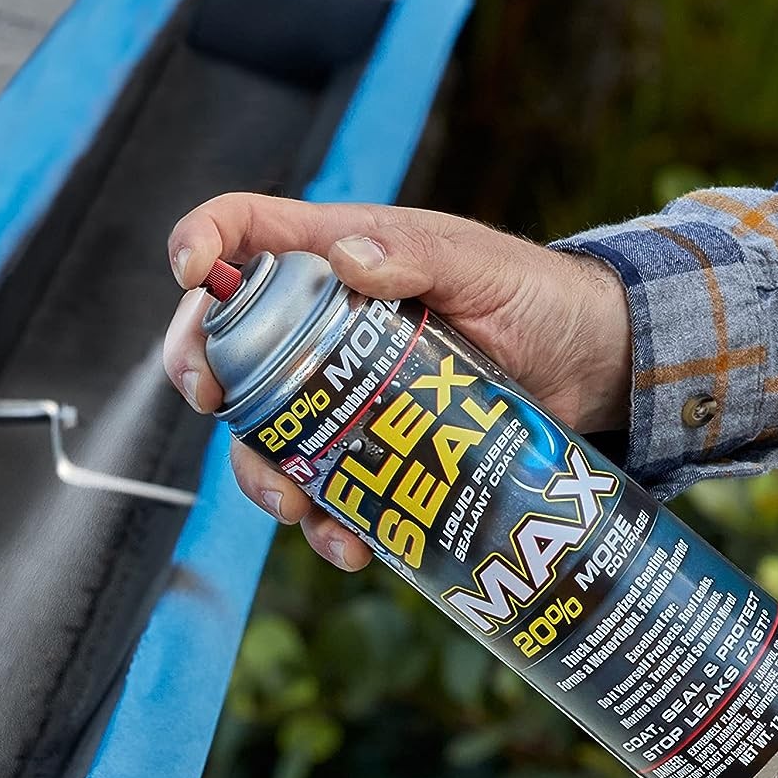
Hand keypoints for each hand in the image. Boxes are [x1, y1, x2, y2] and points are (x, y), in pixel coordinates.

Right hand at [162, 193, 631, 571]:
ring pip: (259, 434)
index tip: (191, 275)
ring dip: (258, 473)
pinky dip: (323, 525)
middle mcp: (316, 328)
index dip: (200, 243)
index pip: (242, 232)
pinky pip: (319, 493)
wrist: (587, 369)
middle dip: (200, 371)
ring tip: (292, 504)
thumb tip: (346, 259)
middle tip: (211, 400)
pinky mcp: (365, 452)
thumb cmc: (534, 296)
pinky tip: (349, 544)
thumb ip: (417, 256)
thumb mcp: (481, 266)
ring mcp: (335, 395)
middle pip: (223, 343)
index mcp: (333, 258)